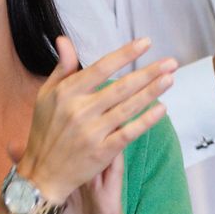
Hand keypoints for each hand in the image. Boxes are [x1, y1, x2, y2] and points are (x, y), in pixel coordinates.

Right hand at [10, 36, 172, 213]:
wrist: (42, 173)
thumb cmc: (45, 130)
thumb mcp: (46, 96)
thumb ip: (62, 68)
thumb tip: (64, 40)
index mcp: (66, 93)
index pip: (102, 67)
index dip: (126, 54)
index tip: (146, 43)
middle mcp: (79, 110)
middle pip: (121, 87)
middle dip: (149, 73)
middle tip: (171, 62)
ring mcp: (92, 132)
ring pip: (128, 107)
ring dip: (152, 92)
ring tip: (170, 79)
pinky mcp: (101, 152)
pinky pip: (128, 133)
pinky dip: (145, 121)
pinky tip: (161, 109)